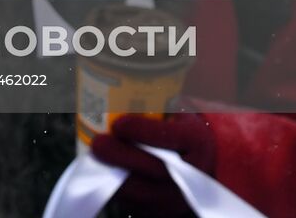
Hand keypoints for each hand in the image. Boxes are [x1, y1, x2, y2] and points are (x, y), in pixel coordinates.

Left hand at [90, 113, 216, 216]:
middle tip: (97, 143)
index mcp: (197, 142)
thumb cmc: (182, 131)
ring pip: (141, 191)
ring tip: (94, 157)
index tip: (118, 124)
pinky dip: (115, 187)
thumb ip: (156, 105)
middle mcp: (192, 175)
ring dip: (114, 175)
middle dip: (121, 158)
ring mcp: (176, 198)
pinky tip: (101, 171)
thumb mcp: (178, 113)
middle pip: (153, 169)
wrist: (202, 164)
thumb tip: (120, 88)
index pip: (168, 137)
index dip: (142, 131)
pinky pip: (133, 203)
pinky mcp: (160, 211)